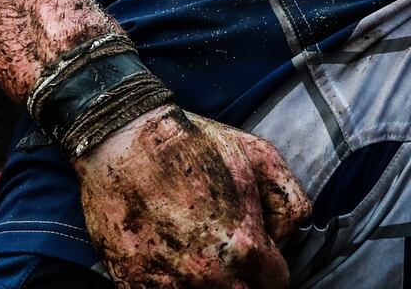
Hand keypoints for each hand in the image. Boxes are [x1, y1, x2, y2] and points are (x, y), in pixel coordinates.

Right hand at [74, 105, 309, 287]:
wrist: (120, 137)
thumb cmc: (189, 141)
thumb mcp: (260, 155)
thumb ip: (290, 203)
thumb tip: (283, 238)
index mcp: (244, 247)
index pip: (275, 283)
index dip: (267, 264)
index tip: (252, 247)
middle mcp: (208, 275)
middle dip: (241, 279)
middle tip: (225, 252)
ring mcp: (167, 283)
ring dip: (206, 283)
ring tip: (194, 253)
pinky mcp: (133, 282)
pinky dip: (169, 284)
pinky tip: (166, 258)